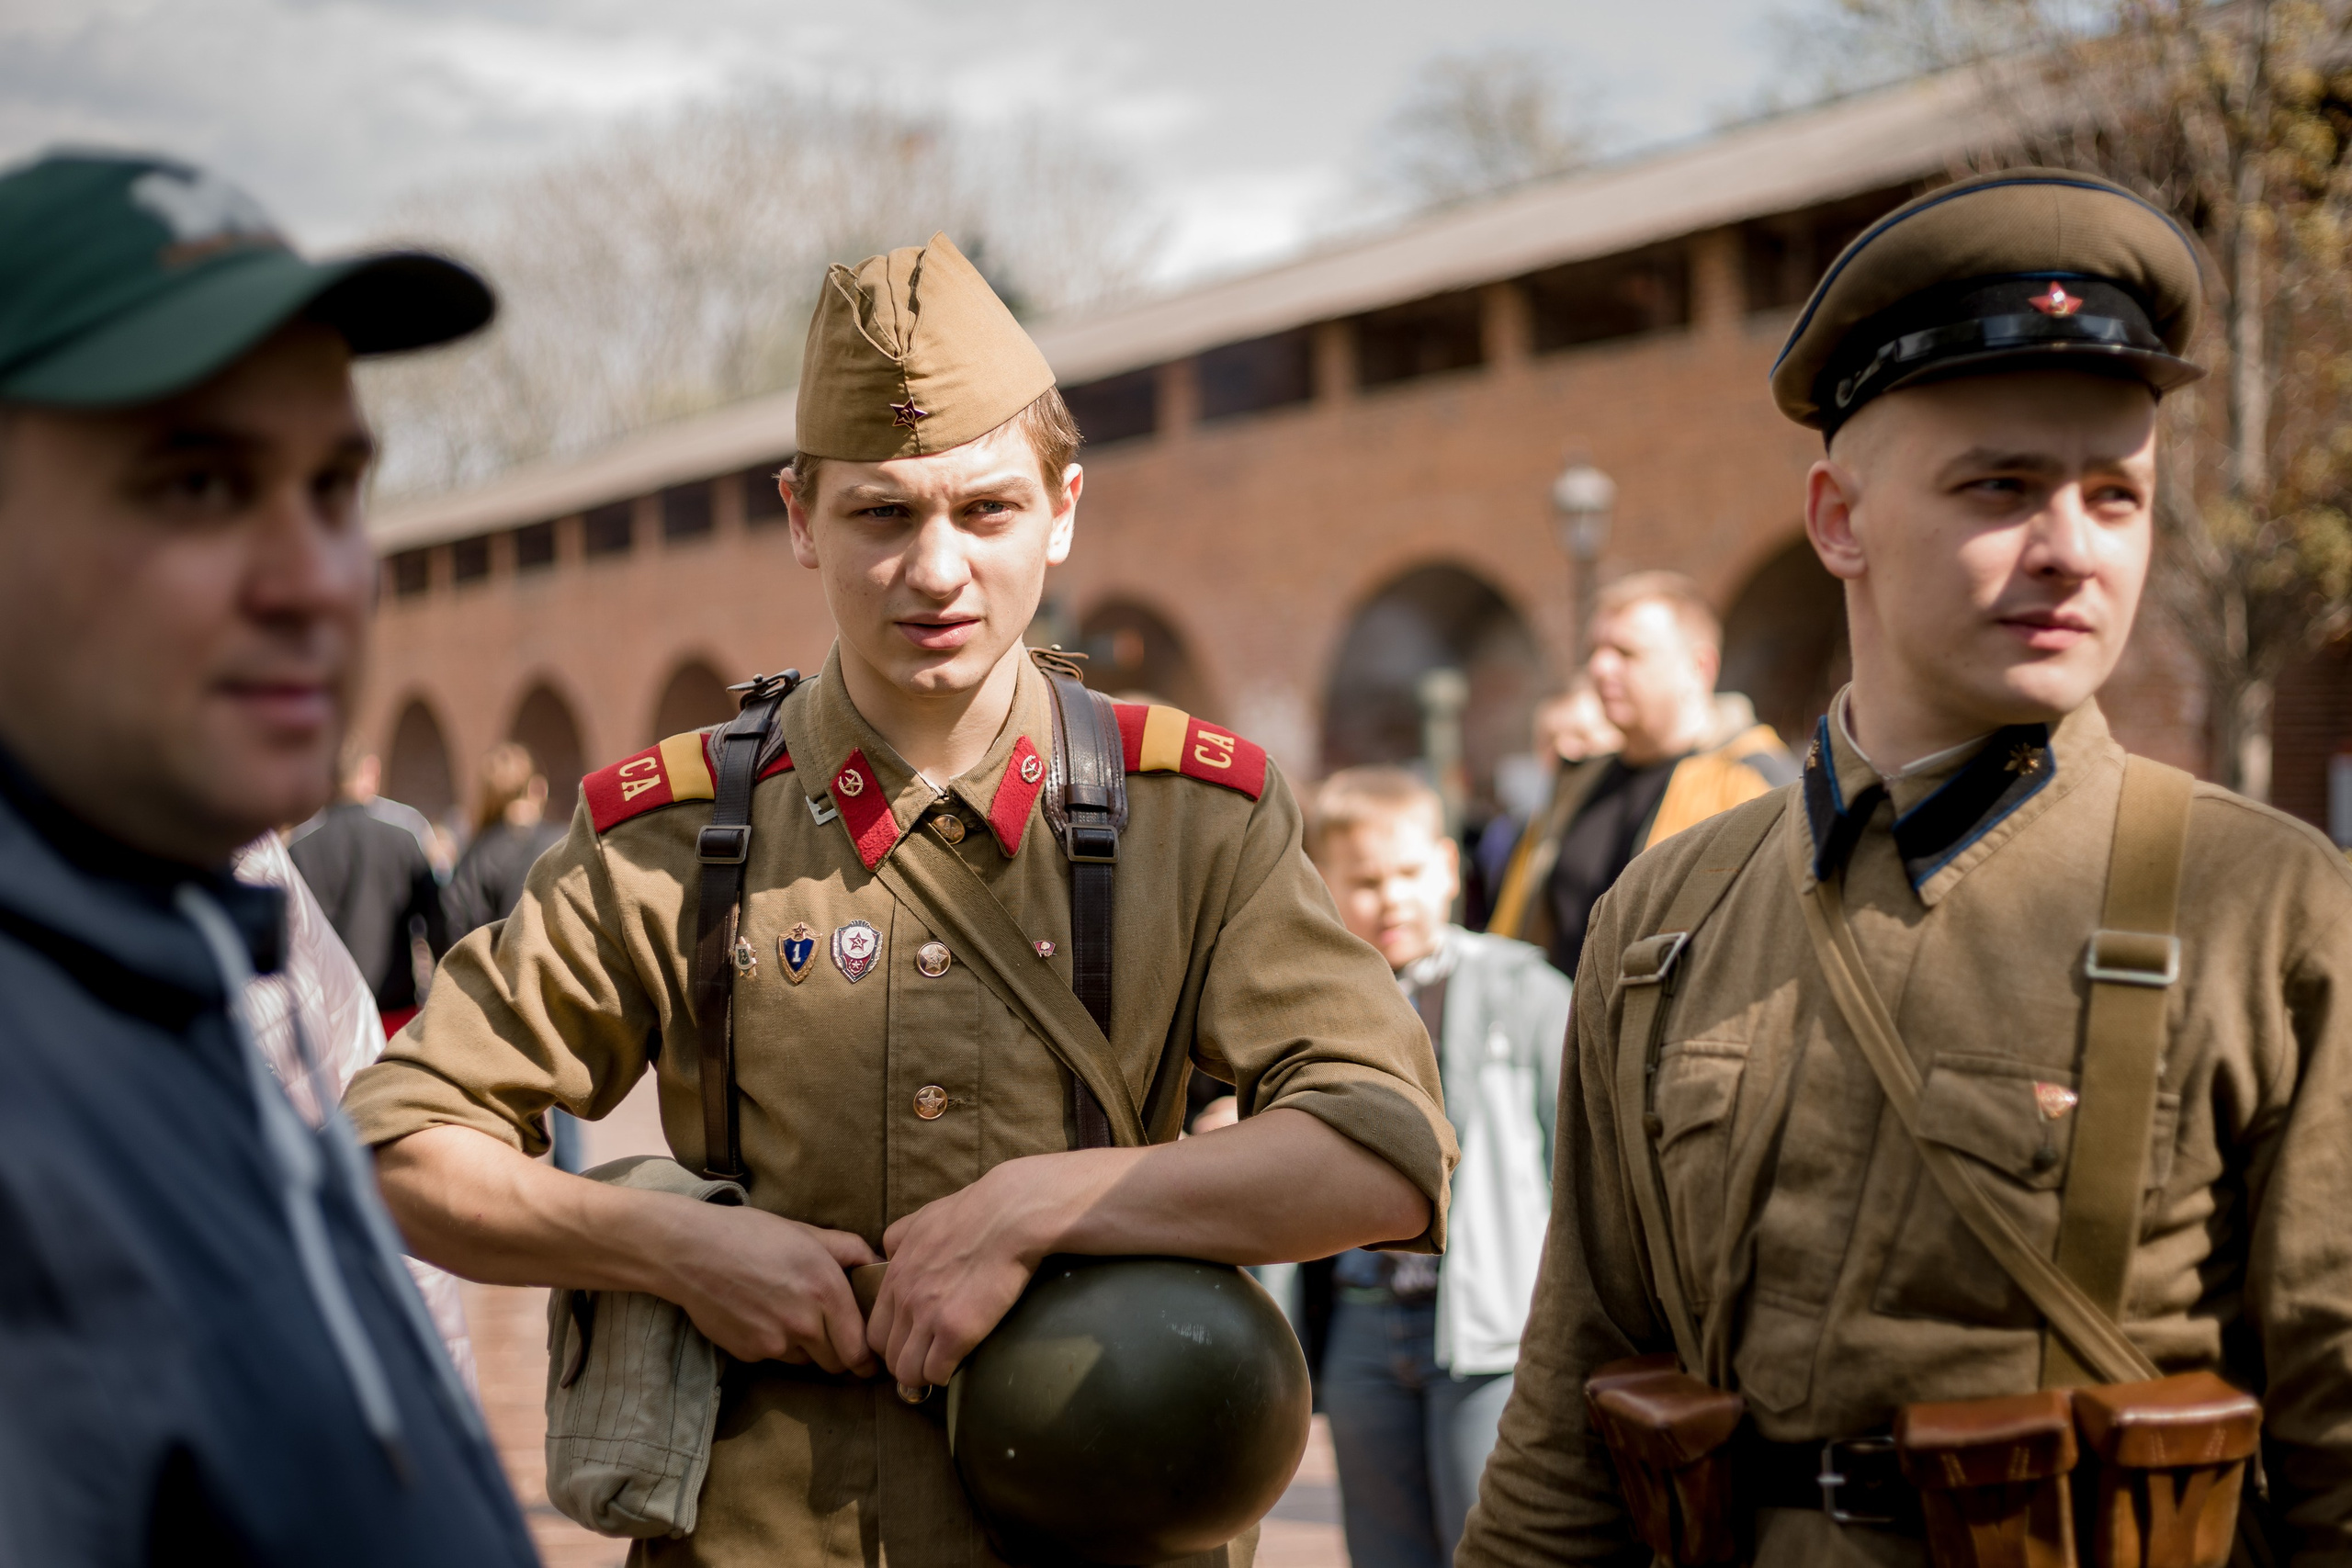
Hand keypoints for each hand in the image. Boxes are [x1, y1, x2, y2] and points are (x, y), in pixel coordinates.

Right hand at [660, 1201, 878, 1374]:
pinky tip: (760, 1316)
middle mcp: (805, 1324)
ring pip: (805, 1361)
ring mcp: (775, 1343)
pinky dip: (774, 1345)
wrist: (691, 1251)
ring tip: (788, 1315)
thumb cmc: (752, 1234)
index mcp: (827, 1291)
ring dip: (806, 1349)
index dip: (867, 1359)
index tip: (869, 1361)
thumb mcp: (807, 1232)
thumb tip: (878, 1263)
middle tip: (833, 1337)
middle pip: (837, 1363)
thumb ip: (850, 1249)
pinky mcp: (749, 1353)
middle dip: (839, 1354)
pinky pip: (774, 1357)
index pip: (859, 1349)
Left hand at [869, 1154, 1074, 1387]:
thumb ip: (898, 1238)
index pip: (874, 1331)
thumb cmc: (972, 1211)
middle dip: (904, 1363)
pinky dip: (944, 1375)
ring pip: (908, 1371)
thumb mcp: (921, 1218)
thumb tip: (890, 1252)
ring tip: (940, 1369)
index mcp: (895, 1276)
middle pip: (888, 1355)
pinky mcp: (957, 1331)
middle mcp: (905, 1300)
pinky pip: (937, 1372)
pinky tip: (957, 1365)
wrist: (1009, 1216)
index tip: (909, 1345)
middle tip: (926, 1362)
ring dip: (923, 1375)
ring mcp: (928, 1317)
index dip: (891, 1343)